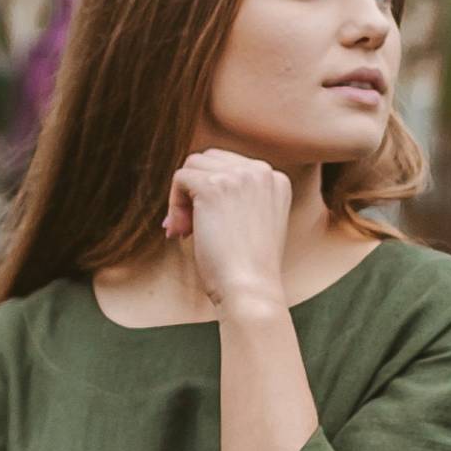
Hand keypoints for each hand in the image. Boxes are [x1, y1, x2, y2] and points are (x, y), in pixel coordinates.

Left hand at [165, 148, 291, 311]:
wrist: (251, 290)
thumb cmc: (249, 268)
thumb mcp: (254, 222)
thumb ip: (238, 197)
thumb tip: (192, 180)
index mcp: (276, 179)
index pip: (230, 166)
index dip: (210, 193)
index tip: (209, 225)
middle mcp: (262, 171)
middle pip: (210, 160)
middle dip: (195, 191)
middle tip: (191, 229)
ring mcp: (239, 176)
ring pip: (192, 166)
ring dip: (183, 198)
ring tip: (186, 231)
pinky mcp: (213, 186)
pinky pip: (179, 178)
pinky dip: (174, 205)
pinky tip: (181, 232)